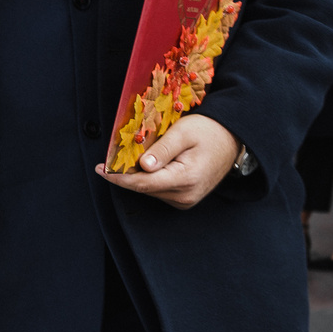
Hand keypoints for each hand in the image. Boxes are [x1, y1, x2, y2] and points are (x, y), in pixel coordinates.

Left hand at [97, 114, 240, 209]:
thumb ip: (162, 150)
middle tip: (110, 159)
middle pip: (144, 188)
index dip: (119, 177)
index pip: (143, 184)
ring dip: (137, 176)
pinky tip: (146, 164)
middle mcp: (186, 196)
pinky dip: (149, 179)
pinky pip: (159, 190)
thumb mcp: (183, 133)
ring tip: (129, 158)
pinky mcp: (185, 199)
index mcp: (186, 179)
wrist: (231, 139)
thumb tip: (143, 166)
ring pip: (150, 190)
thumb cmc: (208, 131)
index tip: (101, 168)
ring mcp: (186, 200)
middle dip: (125, 175)